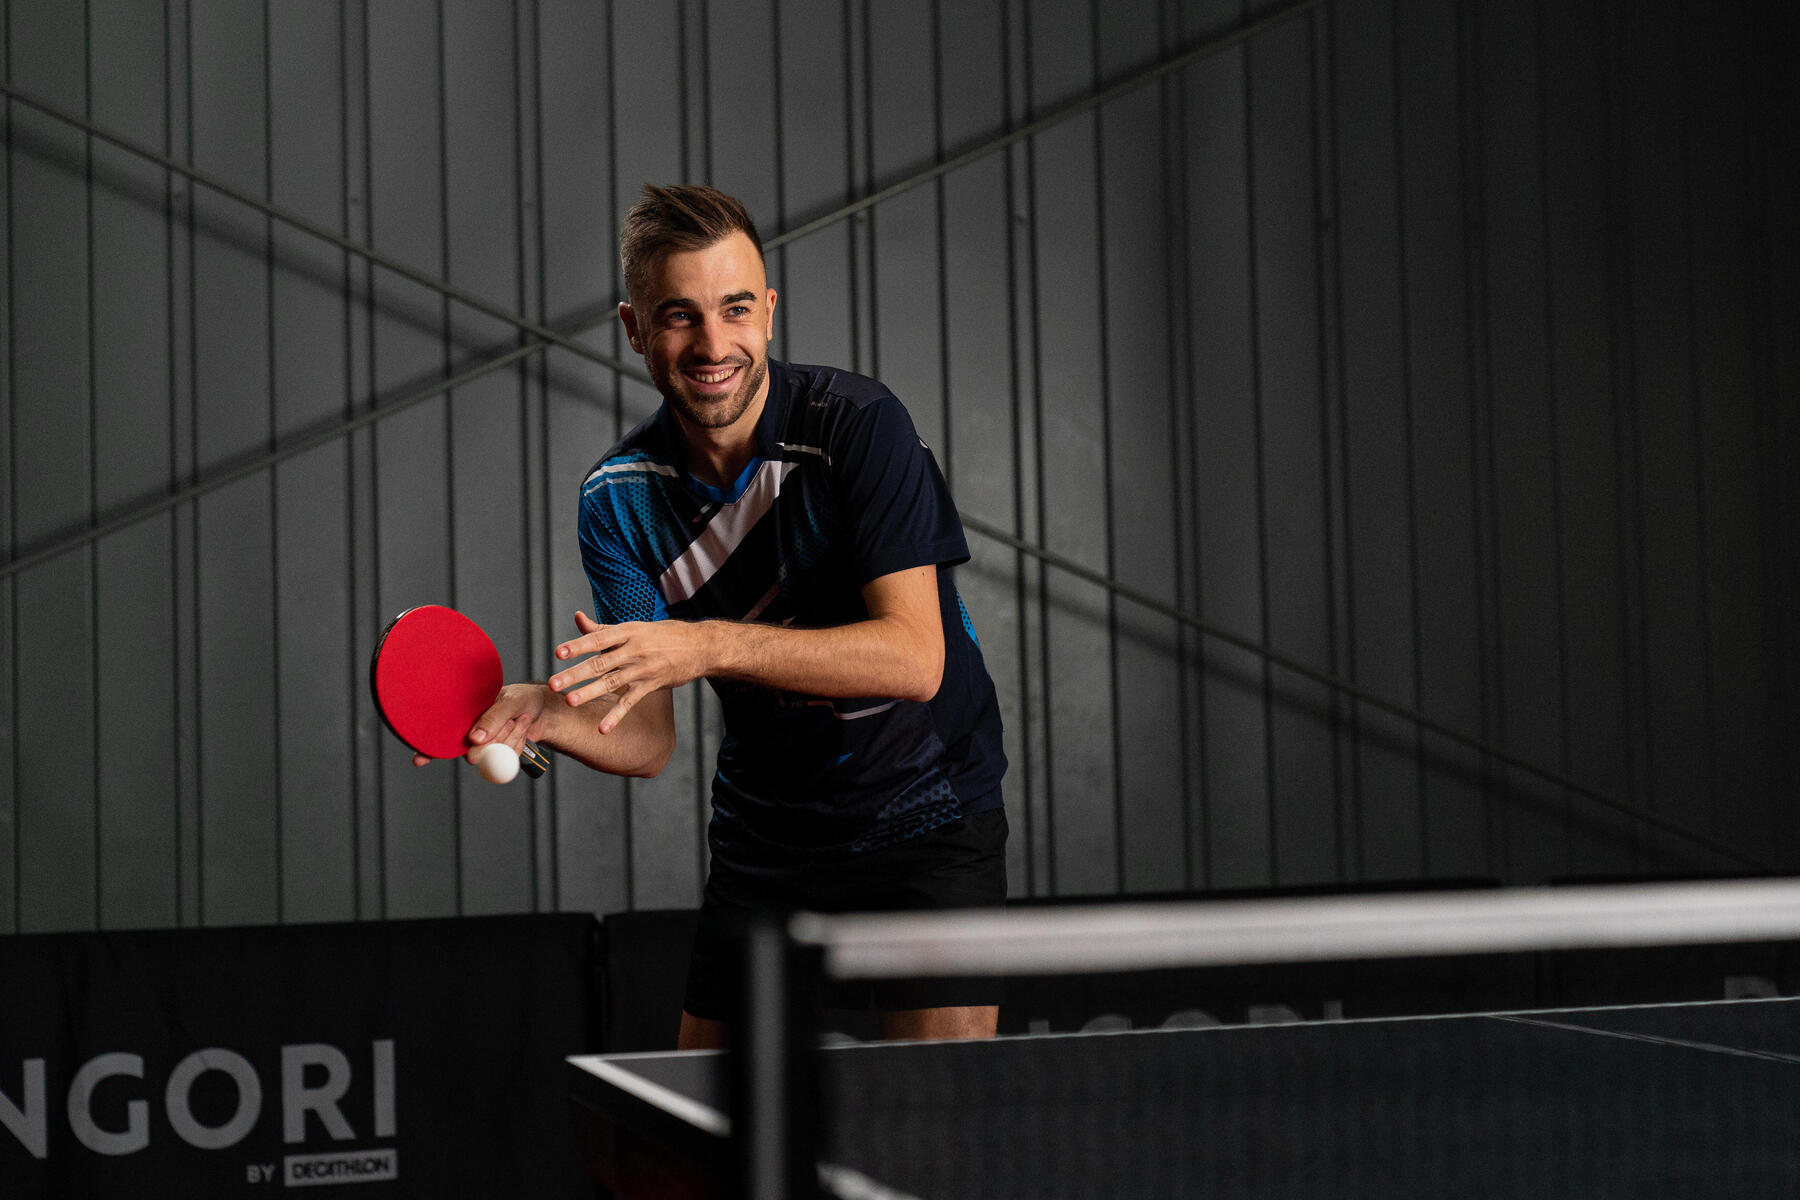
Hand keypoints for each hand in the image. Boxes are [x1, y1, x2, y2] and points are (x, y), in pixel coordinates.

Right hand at [410, 681, 553, 767]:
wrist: (544, 709)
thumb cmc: (522, 698)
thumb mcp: (511, 701)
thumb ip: (492, 718)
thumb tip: (474, 739)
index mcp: (464, 717)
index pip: (441, 736)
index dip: (429, 748)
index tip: (419, 760)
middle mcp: (470, 734)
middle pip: (471, 754)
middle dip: (496, 738)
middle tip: (509, 719)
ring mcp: (485, 747)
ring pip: (493, 757)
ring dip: (510, 737)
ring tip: (517, 719)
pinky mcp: (499, 756)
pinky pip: (507, 760)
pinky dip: (518, 744)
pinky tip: (521, 729)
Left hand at [549, 611, 706, 733]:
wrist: (700, 646)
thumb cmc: (663, 635)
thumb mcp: (634, 627)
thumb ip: (603, 628)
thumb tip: (577, 617)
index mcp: (628, 632)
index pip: (598, 639)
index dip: (578, 645)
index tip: (558, 652)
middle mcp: (634, 650)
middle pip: (600, 663)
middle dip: (575, 674)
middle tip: (553, 684)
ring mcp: (643, 669)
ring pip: (612, 682)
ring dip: (590, 692)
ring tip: (570, 701)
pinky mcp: (651, 685)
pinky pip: (630, 702)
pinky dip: (616, 716)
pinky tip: (602, 728)